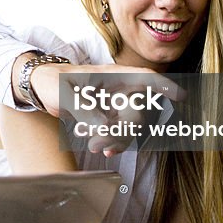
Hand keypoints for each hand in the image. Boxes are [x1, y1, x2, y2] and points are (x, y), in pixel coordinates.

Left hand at [30, 62, 184, 154]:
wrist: (41, 88)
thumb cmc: (52, 82)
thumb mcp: (62, 94)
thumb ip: (84, 109)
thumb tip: (105, 126)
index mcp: (111, 76)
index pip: (144, 78)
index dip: (164, 86)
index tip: (181, 96)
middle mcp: (118, 90)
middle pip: (137, 113)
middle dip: (123, 132)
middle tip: (98, 143)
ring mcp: (115, 104)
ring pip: (130, 127)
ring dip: (117, 140)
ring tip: (94, 146)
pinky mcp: (108, 118)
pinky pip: (120, 133)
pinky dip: (112, 142)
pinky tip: (99, 146)